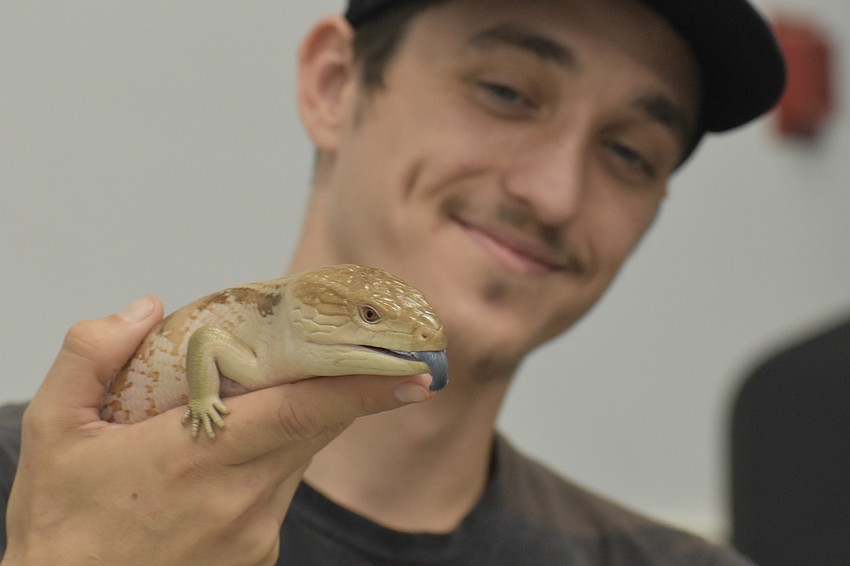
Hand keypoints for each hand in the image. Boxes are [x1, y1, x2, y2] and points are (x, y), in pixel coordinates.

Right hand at [2, 296, 432, 565]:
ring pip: (296, 460)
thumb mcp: (52, 431)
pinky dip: (267, 469)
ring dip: (292, 427)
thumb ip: (93, 355)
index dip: (363, 386)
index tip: (414, 372)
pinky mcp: (257, 559)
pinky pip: (279, 497)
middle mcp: (240, 498)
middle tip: (364, 359)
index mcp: (199, 456)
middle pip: (313, 429)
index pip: (304, 409)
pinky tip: (222, 471)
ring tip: (255, 408)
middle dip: (340, 391)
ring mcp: (254, 535)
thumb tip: (144, 308)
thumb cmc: (59, 529)